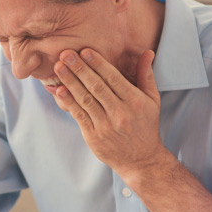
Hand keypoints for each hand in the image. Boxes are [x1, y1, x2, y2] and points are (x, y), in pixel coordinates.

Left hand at [52, 48, 166, 178]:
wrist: (141, 160)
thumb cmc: (146, 125)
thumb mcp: (152, 100)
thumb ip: (146, 75)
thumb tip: (147, 52)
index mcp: (135, 102)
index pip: (114, 79)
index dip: (98, 64)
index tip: (85, 51)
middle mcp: (121, 113)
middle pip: (97, 87)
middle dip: (80, 69)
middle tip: (65, 53)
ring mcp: (106, 126)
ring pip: (86, 100)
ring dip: (70, 82)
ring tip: (59, 67)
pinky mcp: (94, 137)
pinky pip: (80, 116)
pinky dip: (69, 102)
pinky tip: (60, 90)